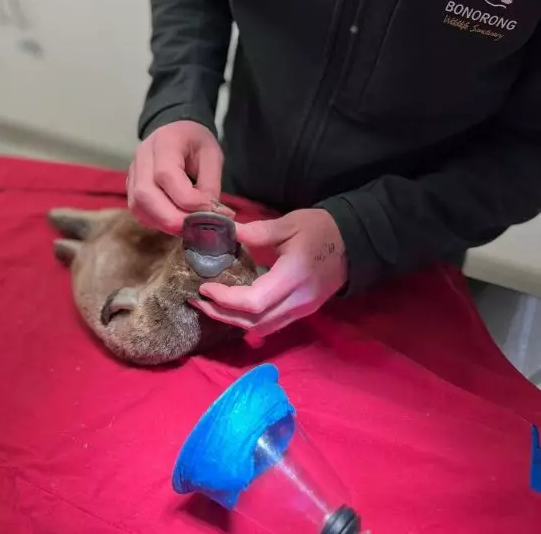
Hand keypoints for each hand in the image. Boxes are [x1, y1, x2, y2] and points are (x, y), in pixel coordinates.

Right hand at [127, 121, 233, 234]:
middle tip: (195, 230)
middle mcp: (141, 156)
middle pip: (145, 194)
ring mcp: (132, 173)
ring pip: (138, 206)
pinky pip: (138, 211)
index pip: (166, 174)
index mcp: (165, 141)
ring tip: (188, 228)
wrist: (178, 132)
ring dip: (163, 223)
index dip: (187, 199)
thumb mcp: (213, 157)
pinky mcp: (130, 188)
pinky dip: (157, 222)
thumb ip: (210, 186)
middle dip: (171, 218)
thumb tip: (210, 217)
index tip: (209, 210)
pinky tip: (175, 222)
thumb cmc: (197, 144)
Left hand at [191, 209, 347, 335]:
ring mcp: (302, 310)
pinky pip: (271, 325)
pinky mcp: (303, 312)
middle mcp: (298, 301)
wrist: (354, 243)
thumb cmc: (321, 229)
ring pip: (262, 328)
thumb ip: (256, 231)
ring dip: (233, 321)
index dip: (225, 300)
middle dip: (222, 314)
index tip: (205, 288)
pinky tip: (233, 310)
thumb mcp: (289, 223)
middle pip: (254, 322)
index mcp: (294, 276)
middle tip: (198, 300)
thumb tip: (225, 232)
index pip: (254, 302)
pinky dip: (248, 321)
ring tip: (211, 306)